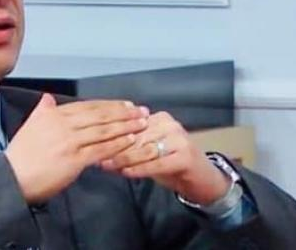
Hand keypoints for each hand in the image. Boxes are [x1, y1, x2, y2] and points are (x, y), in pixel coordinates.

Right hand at [5, 94, 148, 203]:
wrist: (12, 177)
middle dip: (123, 113)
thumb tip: (48, 98)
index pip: (88, 106)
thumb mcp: (29, 126)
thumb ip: (42, 111)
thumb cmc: (20, 155)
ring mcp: (70, 141)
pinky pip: (102, 149)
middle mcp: (63, 124)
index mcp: (53, 114)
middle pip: (100, 115)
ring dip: (125, 127)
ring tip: (142, 124)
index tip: (125, 104)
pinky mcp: (75, 159)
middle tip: (141, 111)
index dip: (109, 105)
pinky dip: (118, 144)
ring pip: (104, 130)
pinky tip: (131, 141)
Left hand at [100, 111, 229, 204]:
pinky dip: (140, 168)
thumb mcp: (148, 151)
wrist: (202, 178)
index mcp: (158, 118)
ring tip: (107, 165)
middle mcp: (169, 124)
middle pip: (136, 136)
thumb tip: (101, 147)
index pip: (130, 125)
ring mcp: (179, 138)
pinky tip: (127, 173)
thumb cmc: (170, 163)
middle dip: (114, 147)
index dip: (111, 135)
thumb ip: (129, 146)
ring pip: (145, 149)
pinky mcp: (185, 156)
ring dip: (124, 158)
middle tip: (96, 156)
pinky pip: (157, 162)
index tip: (93, 142)